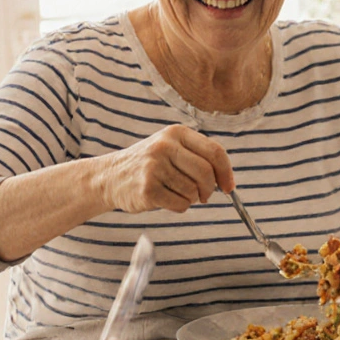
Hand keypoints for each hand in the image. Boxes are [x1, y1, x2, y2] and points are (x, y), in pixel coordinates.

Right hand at [95, 124, 233, 212]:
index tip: (229, 186)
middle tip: (204, 196)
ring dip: (191, 199)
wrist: (111, 176)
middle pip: (206, 173)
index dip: (226, 172)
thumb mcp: (172, 148)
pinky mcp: (147, 189)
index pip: (215, 151)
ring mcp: (154, 167)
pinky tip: (166, 199)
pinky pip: (180, 204)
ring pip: (193, 191)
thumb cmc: (149, 165)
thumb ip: (199, 157)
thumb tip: (227, 182)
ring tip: (176, 193)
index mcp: (176, 132)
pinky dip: (179, 207)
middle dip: (210, 189)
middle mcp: (164, 146)